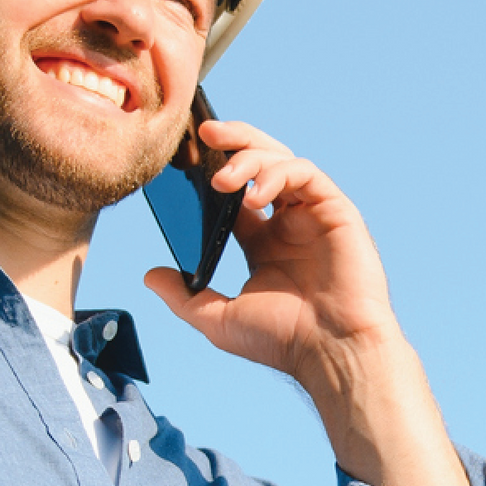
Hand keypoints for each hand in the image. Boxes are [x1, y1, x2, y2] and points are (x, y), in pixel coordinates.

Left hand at [142, 119, 398, 395]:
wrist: (331, 352)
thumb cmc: (283, 341)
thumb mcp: (218, 319)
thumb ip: (184, 296)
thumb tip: (149, 276)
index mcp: (264, 242)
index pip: (234, 193)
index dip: (209, 172)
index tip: (182, 161)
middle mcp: (289, 222)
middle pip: (259, 163)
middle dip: (232, 142)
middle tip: (202, 133)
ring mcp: (313, 214)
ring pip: (281, 160)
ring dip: (248, 158)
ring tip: (221, 179)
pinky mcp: (335, 210)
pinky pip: (304, 173)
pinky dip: (276, 174)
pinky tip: (253, 197)